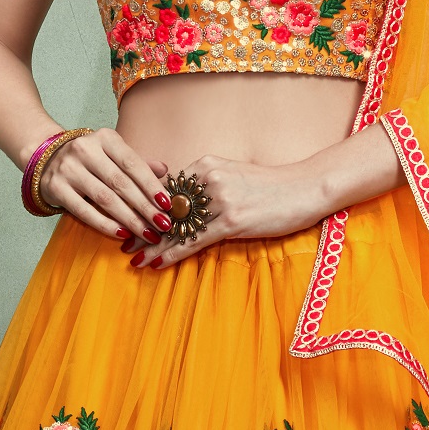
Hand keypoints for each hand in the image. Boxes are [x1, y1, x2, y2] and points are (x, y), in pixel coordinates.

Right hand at [38, 128, 172, 241]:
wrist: (46, 159)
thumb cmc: (90, 160)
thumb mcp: (113, 154)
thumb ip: (137, 163)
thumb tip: (164, 170)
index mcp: (104, 138)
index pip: (132, 164)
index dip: (151, 185)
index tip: (168, 205)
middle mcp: (85, 149)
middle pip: (121, 183)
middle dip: (145, 207)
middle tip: (164, 225)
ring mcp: (68, 168)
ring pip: (105, 198)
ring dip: (130, 219)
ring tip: (148, 233)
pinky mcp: (56, 188)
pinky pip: (84, 211)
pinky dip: (105, 224)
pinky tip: (122, 234)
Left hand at [122, 156, 332, 268]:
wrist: (306, 187)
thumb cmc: (273, 186)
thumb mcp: (235, 175)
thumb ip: (208, 184)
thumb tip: (187, 202)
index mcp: (206, 165)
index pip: (166, 188)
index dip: (144, 206)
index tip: (128, 218)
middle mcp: (208, 178)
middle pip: (165, 207)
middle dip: (141, 227)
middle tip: (122, 242)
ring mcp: (220, 200)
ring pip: (176, 227)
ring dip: (152, 246)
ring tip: (134, 259)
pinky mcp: (232, 220)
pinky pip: (193, 240)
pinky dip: (172, 254)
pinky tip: (157, 264)